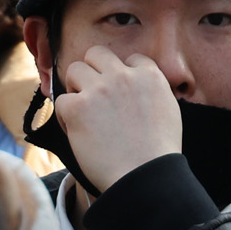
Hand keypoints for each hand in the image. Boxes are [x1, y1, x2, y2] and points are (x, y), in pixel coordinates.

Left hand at [55, 46, 182, 193]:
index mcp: (150, 75)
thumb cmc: (157, 152)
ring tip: (82, 109)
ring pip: (74, 69)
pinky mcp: (77, 108)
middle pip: (97, 54)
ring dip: (76, 87)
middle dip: (93, 70)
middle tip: (94, 93)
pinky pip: (61, 100)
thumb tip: (138, 90)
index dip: (124, 75)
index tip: (121, 92)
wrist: (143, 175)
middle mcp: (123, 76)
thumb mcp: (168, 110)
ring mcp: (99, 90)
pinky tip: (76, 129)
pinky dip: (66, 115)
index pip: (131, 59)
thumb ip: (152, 92)